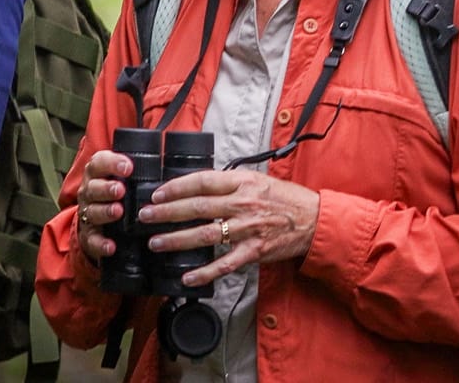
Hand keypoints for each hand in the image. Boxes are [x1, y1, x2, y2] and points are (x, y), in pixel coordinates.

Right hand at [75, 148, 135, 263]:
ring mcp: (88, 213)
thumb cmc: (117, 191)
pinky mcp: (89, 236)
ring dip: (105, 211)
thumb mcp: (123, 177)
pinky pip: (92, 240)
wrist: (95, 219)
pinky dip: (101, 243)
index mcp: (97, 173)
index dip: (112, 163)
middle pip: (93, 187)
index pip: (99, 162)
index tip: (128, 167)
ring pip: (92, 211)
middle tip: (121, 190)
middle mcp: (89, 191)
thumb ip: (139, 170)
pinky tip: (111, 246)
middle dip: (107, 188)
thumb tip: (170, 163)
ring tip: (118, 212)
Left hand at [137, 170, 320, 288]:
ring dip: (177, 240)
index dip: (177, 187)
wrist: (314, 220)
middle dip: (167, 213)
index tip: (157, 194)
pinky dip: (204, 273)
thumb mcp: (258, 180)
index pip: (203, 181)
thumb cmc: (285, 199)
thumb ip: (230, 183)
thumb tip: (197, 186)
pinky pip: (225, 264)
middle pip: (198, 207)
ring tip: (156, 243)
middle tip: (145, 217)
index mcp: (243, 182)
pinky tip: (187, 277)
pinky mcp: (254, 252)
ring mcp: (248, 229)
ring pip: (206, 235)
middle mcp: (243, 204)